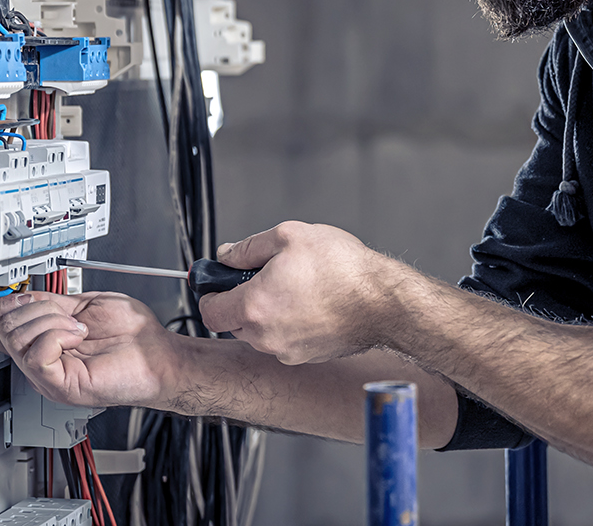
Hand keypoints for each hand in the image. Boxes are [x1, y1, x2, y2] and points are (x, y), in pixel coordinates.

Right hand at [0, 290, 179, 408]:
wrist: (158, 355)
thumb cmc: (133, 336)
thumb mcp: (86, 306)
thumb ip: (53, 302)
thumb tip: (25, 295)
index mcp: (43, 342)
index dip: (6, 304)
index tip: (30, 296)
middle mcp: (40, 360)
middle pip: (3, 327)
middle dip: (37, 308)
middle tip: (69, 316)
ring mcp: (46, 375)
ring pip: (16, 338)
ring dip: (52, 320)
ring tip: (79, 328)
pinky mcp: (58, 385)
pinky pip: (35, 356)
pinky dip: (57, 336)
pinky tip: (78, 337)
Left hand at [199, 221, 401, 364]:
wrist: (383, 302)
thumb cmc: (343, 269)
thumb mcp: (290, 236)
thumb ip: (248, 247)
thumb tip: (227, 254)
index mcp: (254, 306)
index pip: (209, 311)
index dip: (210, 294)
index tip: (219, 283)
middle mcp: (266, 336)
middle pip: (234, 323)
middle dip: (242, 300)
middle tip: (265, 277)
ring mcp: (287, 350)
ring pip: (260, 333)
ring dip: (267, 312)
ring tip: (296, 287)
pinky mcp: (308, 356)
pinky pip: (285, 340)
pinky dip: (290, 324)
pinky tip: (313, 303)